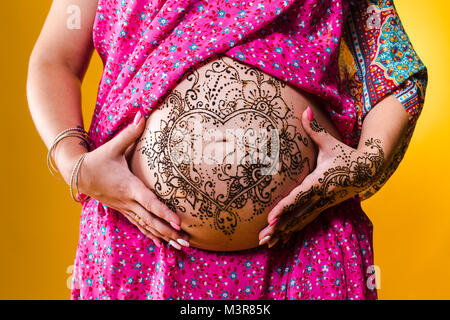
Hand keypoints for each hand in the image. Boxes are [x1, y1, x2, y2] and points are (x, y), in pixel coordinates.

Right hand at [75, 112, 189, 248]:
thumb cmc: (97, 159)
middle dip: (169, 232)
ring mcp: (125, 208)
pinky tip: (163, 244)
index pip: (150, 202)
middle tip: (187, 241)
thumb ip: (131, 132)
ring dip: (163, 237)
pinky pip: (140, 226)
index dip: (164, 213)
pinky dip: (152, 235)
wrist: (77, 174)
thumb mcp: (113, 146)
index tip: (178, 222)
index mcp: (129, 186)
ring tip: (181, 246)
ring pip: (146, 226)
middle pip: (151, 221)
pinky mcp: (123, 210)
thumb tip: (143, 113)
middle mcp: (128, 201)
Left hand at [258, 107, 385, 246]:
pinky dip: (291, 231)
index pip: (298, 197)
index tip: (271, 217)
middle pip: (295, 216)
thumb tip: (304, 111)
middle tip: (261, 238)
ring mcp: (321, 205)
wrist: (367, 171)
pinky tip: (280, 240)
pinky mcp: (322, 207)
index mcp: (318, 182)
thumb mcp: (330, 143)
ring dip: (282, 234)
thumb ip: (314, 129)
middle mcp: (319, 197)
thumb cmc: (345, 155)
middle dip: (278, 228)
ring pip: (299, 222)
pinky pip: (304, 221)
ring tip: (265, 244)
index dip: (284, 208)